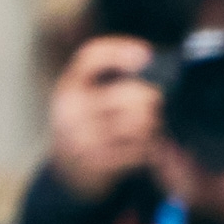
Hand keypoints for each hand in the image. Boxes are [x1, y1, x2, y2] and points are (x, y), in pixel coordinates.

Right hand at [44, 38, 161, 199]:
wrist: (68, 173)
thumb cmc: (85, 127)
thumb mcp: (83, 98)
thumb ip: (104, 80)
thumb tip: (146, 59)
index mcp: (68, 86)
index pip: (91, 57)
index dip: (120, 50)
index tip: (146, 53)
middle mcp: (71, 108)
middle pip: (129, 93)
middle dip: (151, 98)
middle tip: (156, 104)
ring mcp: (84, 136)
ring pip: (139, 122)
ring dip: (152, 125)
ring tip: (149, 126)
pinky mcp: (99, 161)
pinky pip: (140, 149)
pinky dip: (148, 148)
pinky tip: (144, 147)